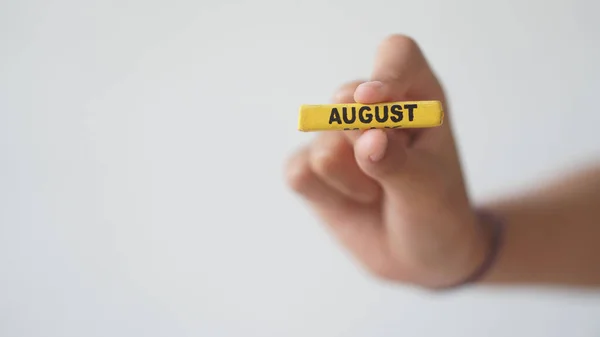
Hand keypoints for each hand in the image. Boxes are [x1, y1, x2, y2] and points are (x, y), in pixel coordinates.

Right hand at [285, 35, 489, 288]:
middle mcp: (372, 111)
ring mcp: (338, 138)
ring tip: (377, 194)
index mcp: (415, 98)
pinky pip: (299, 172)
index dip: (384, 73)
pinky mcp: (312, 169)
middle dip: (360, 137)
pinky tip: (349, 201)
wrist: (421, 257)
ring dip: (353, 181)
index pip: (396, 56)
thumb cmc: (437, 213)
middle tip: (383, 167)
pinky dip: (325, 195)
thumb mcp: (429, 189)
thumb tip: (367, 139)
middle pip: (345, 98)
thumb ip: (397, 160)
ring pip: (324, 146)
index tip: (374, 100)